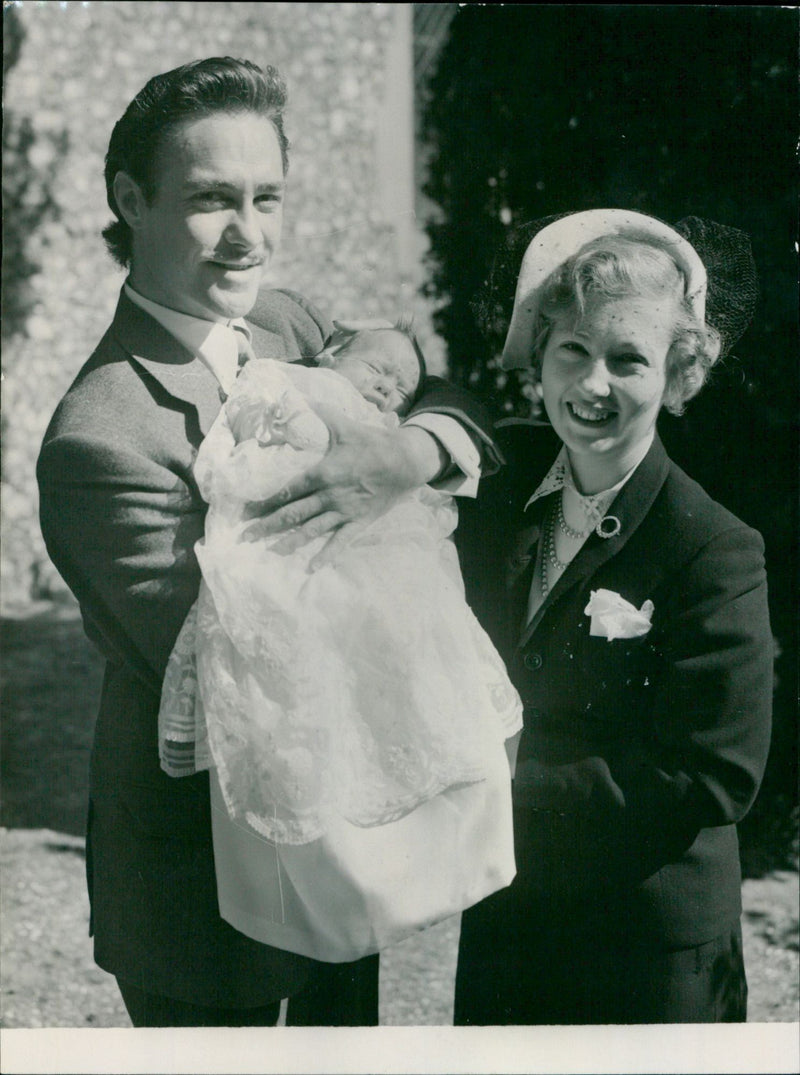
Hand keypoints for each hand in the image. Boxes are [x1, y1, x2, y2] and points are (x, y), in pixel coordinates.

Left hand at [242, 402, 447, 566]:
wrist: (405, 460)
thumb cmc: (372, 442)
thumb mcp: (343, 425)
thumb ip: (318, 413)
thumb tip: (293, 397)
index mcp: (323, 472)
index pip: (287, 490)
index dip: (265, 501)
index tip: (245, 510)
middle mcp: (330, 495)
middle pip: (293, 513)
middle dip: (268, 524)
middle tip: (246, 536)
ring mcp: (344, 511)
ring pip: (312, 529)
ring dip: (289, 541)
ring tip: (269, 551)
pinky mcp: (359, 522)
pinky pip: (341, 541)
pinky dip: (326, 555)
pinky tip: (312, 568)